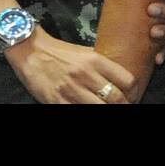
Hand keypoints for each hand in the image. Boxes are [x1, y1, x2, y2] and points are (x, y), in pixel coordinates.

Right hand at [6, 28, 135, 103]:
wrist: (31, 52)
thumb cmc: (60, 52)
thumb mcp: (84, 52)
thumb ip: (101, 64)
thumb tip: (118, 76)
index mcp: (95, 60)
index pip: (126, 79)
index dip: (133, 92)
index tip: (132, 96)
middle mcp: (86, 75)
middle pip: (116, 98)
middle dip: (123, 105)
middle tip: (124, 106)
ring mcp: (71, 90)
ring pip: (99, 108)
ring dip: (108, 111)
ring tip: (108, 109)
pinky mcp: (57, 101)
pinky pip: (77, 112)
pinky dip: (86, 113)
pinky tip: (89, 111)